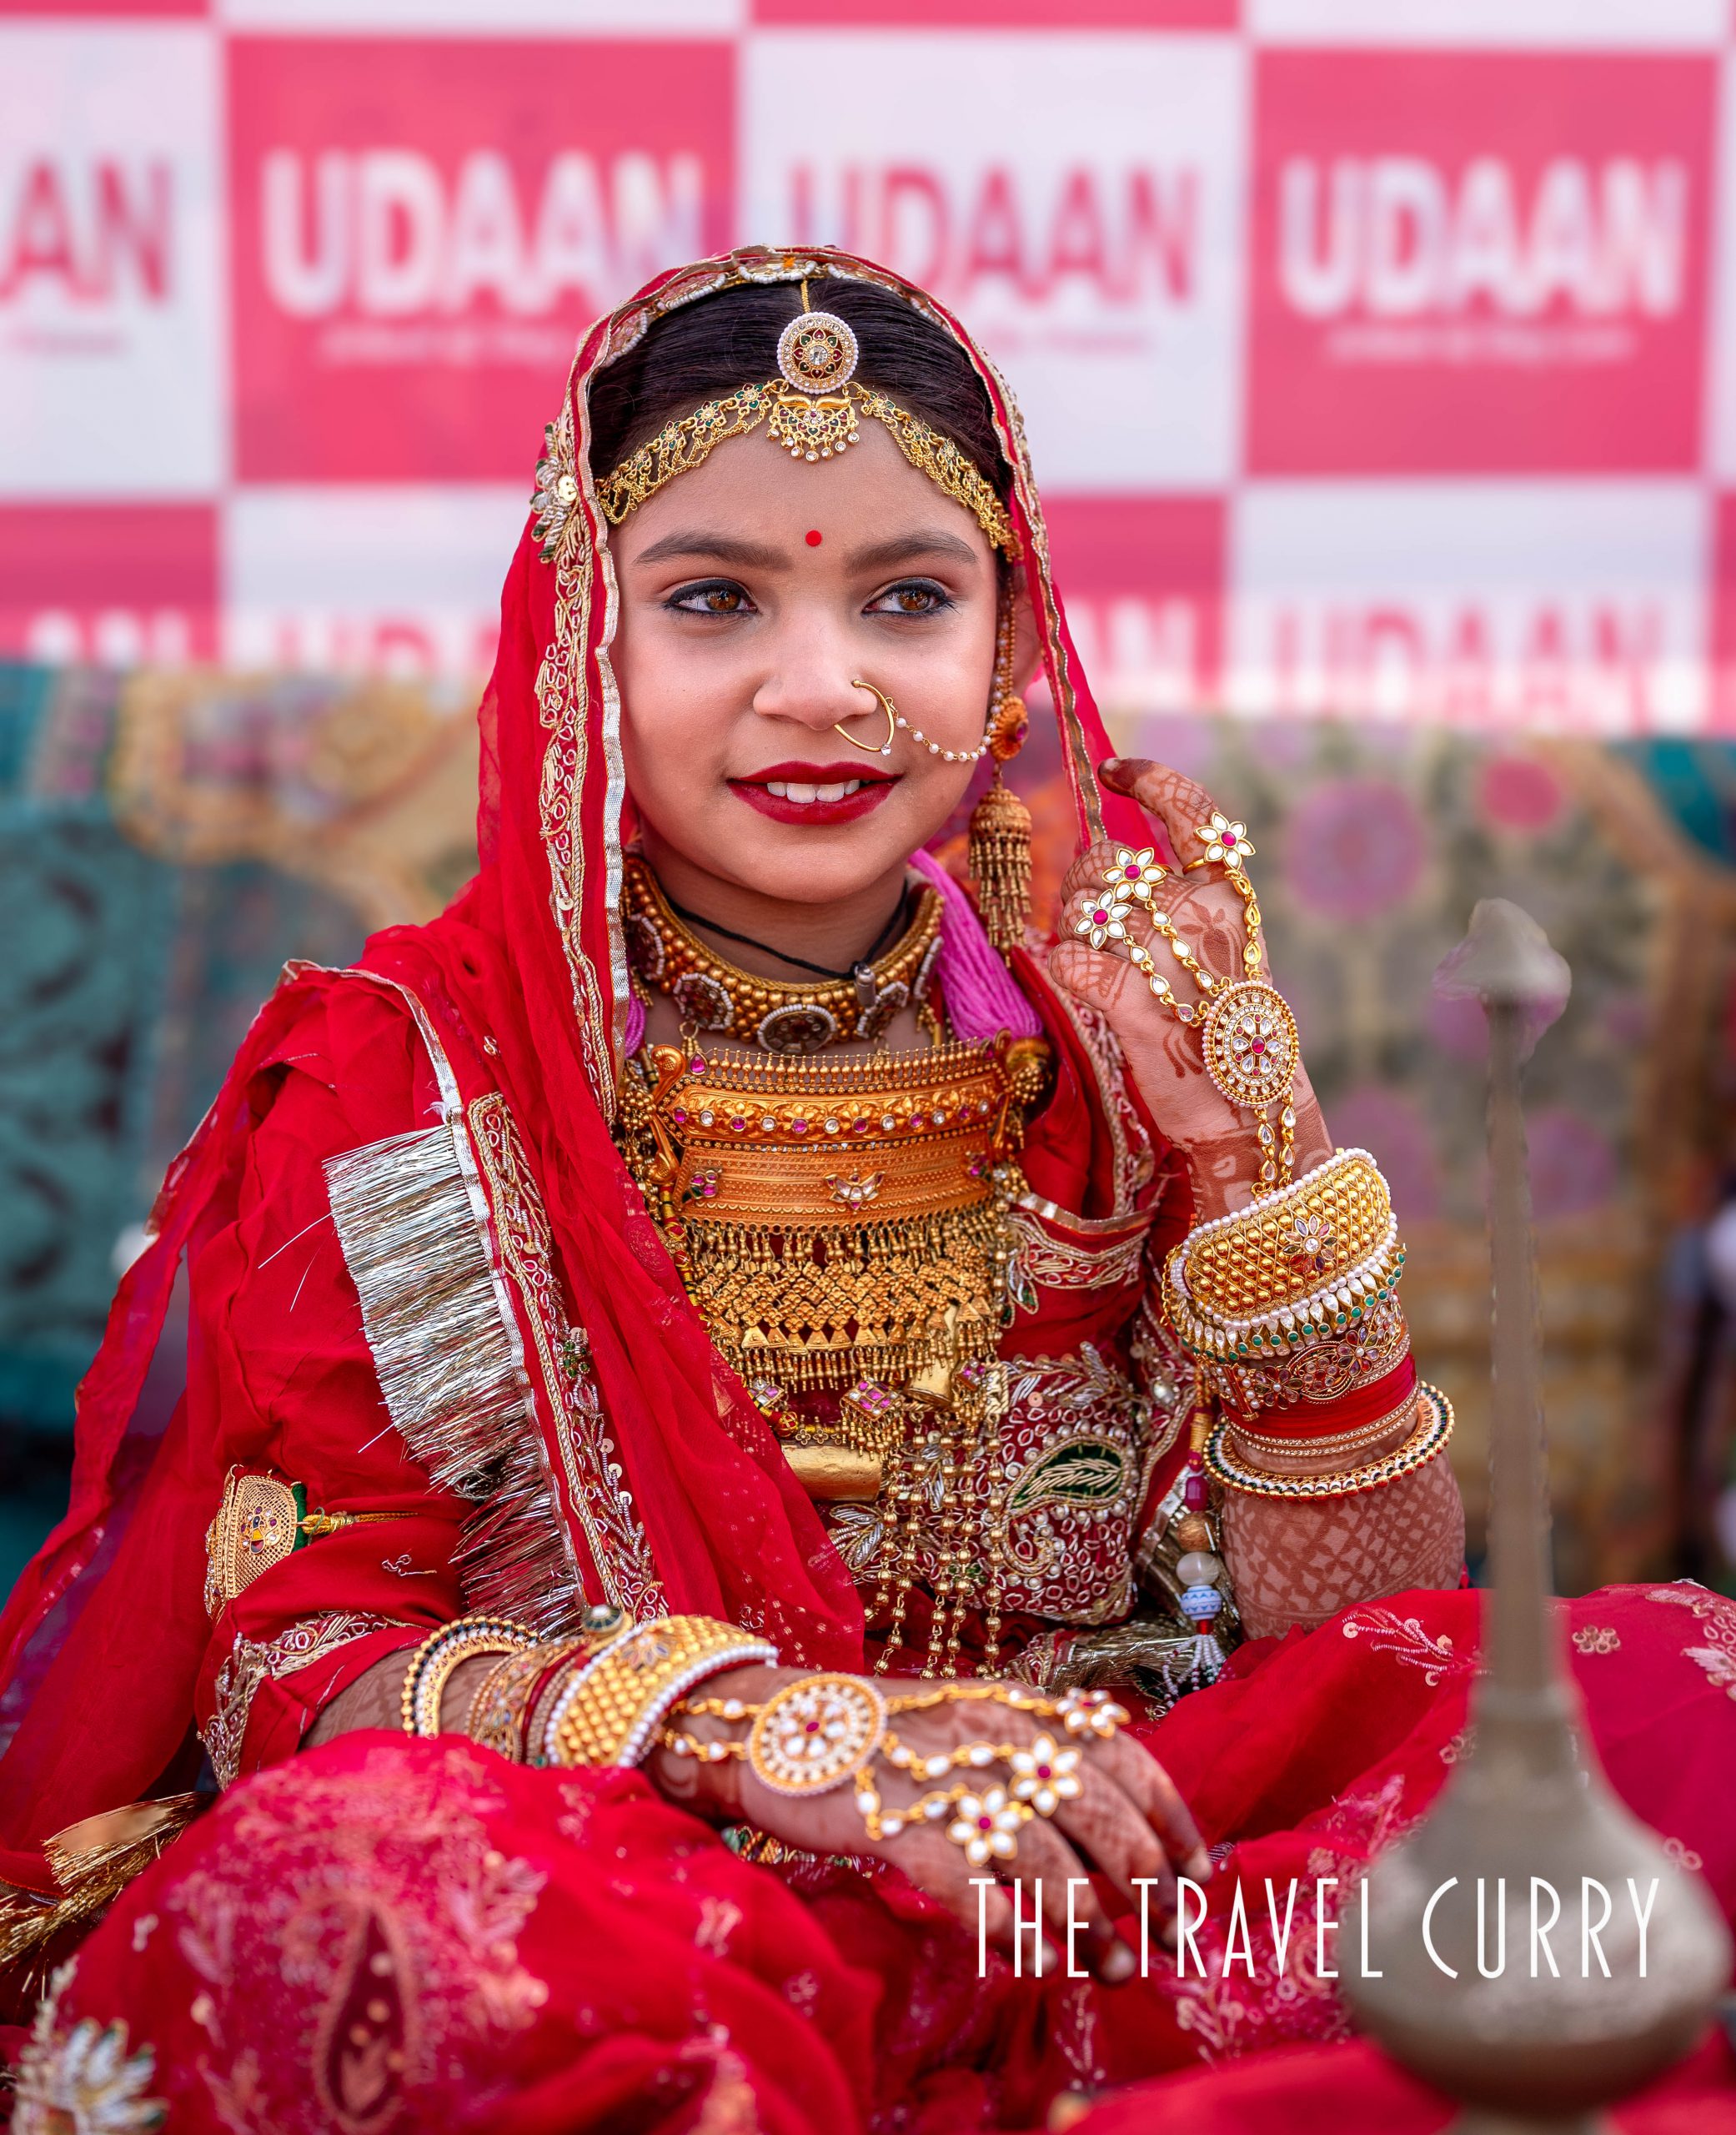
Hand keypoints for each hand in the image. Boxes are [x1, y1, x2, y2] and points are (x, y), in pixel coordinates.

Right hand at [645, 1664, 1208, 1983]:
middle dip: (1148, 1886)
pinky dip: (1011, 1930)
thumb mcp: (973, 1720)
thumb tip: (1118, 1818)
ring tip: (1115, 1969)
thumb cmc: (884, 1738)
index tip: (1202, 1876)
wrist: (774, 1725)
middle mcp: (996, 1732)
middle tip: (1168, 1938)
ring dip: (1091, 1926)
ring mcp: (946, 1775)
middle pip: (1101, 1814)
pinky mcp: (895, 1820)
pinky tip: (1034, 1962)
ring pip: (1045, 1860)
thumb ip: (1038, 1753)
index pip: (1128, 1757)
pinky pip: (970, 1886)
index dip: (1174, 1820)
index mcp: (1022, 1706)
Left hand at [1047, 758, 1331, 1220]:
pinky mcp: (1131, 1003)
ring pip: (1083, 908)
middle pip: (1111, 860)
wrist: (1245, 1110)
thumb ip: (1175, 902)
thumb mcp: (1219, 950)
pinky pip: (1069, 957)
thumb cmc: (1224, 1029)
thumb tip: (1108, 857)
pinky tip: (1074, 977)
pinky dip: (1059, 964)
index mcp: (1230, 896)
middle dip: (1084, 880)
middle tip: (1093, 917)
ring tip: (1094, 958)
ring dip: (1071, 926)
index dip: (1149, 779)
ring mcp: (1166, 957)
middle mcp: (1200, 915)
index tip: (1115, 770)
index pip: (1192, 811)